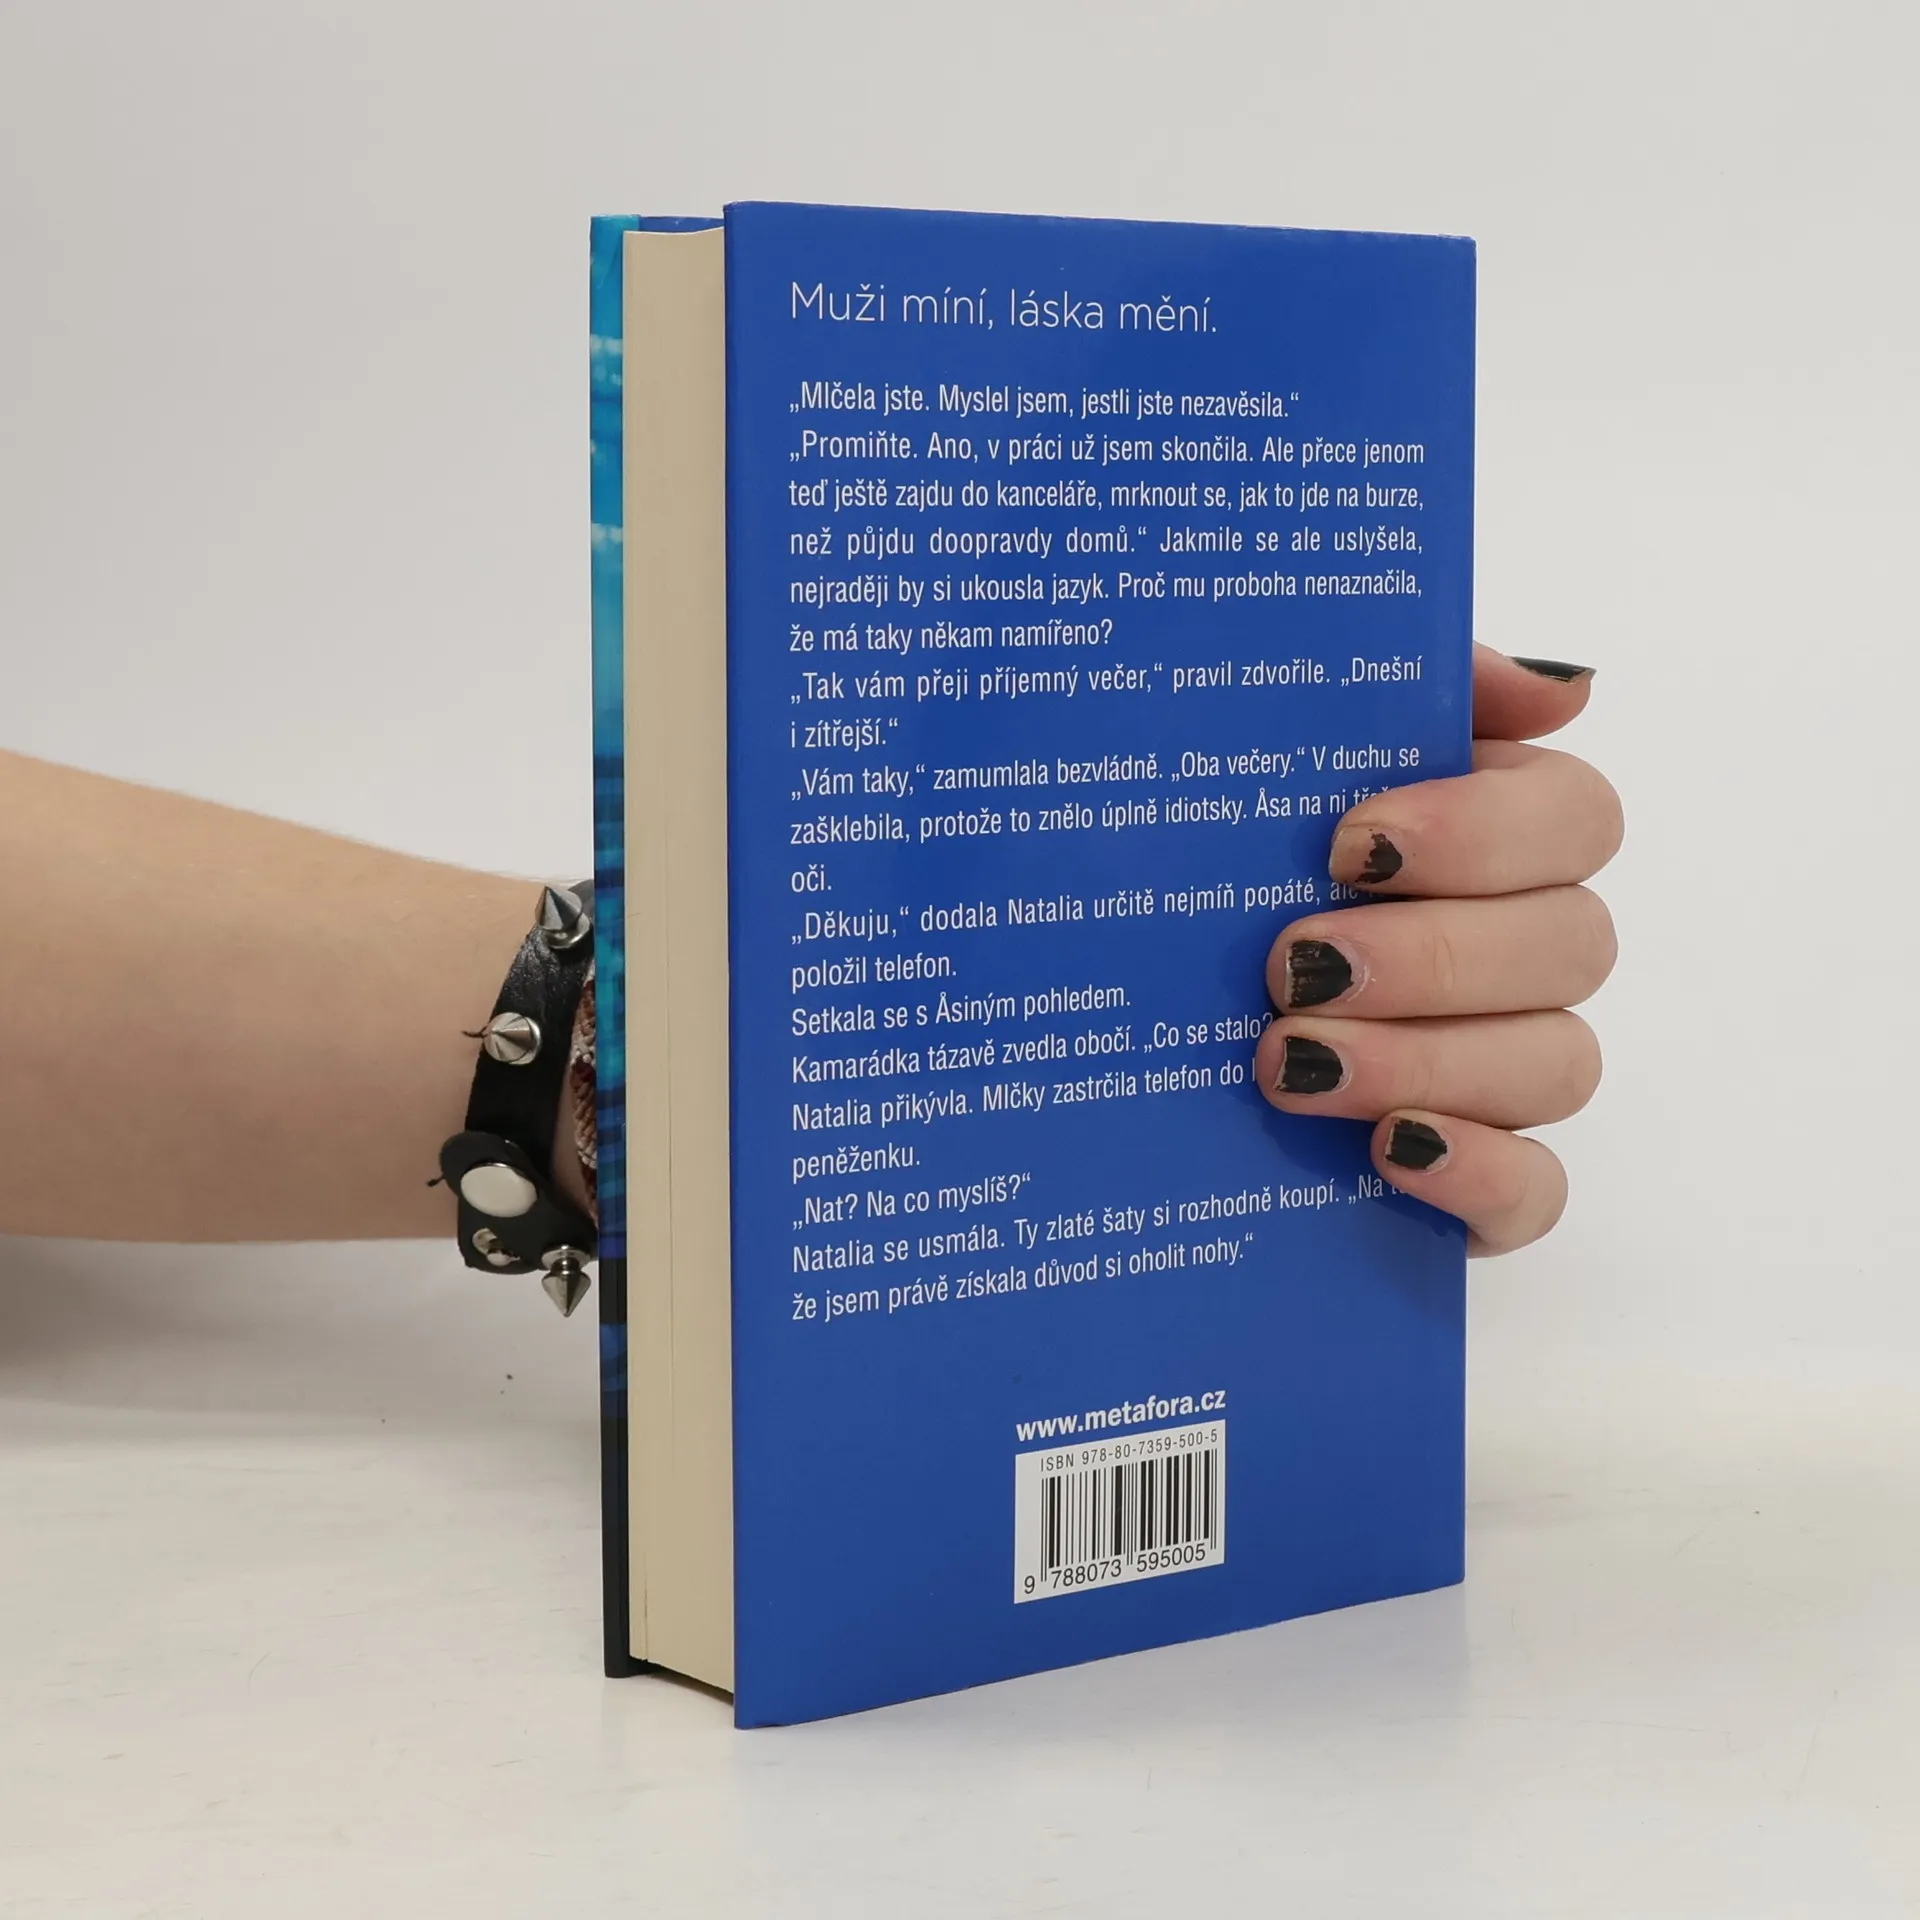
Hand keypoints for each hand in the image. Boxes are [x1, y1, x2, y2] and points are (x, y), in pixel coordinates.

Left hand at [1256, 649, 1620, 1254]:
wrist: (1098, 1003)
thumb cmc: (1199, 855)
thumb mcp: (1265, 747)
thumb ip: (1395, 686)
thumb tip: (1561, 687)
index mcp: (1487, 832)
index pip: (1577, 817)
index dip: (1484, 833)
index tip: (1348, 847)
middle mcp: (1515, 950)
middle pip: (1572, 944)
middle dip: (1432, 955)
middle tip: (1290, 965)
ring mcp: (1501, 1073)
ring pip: (1558, 1065)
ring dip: (1428, 1060)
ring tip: (1285, 1064)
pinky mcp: (1473, 1181)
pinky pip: (1537, 1192)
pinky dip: (1481, 1176)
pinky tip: (1391, 1153)